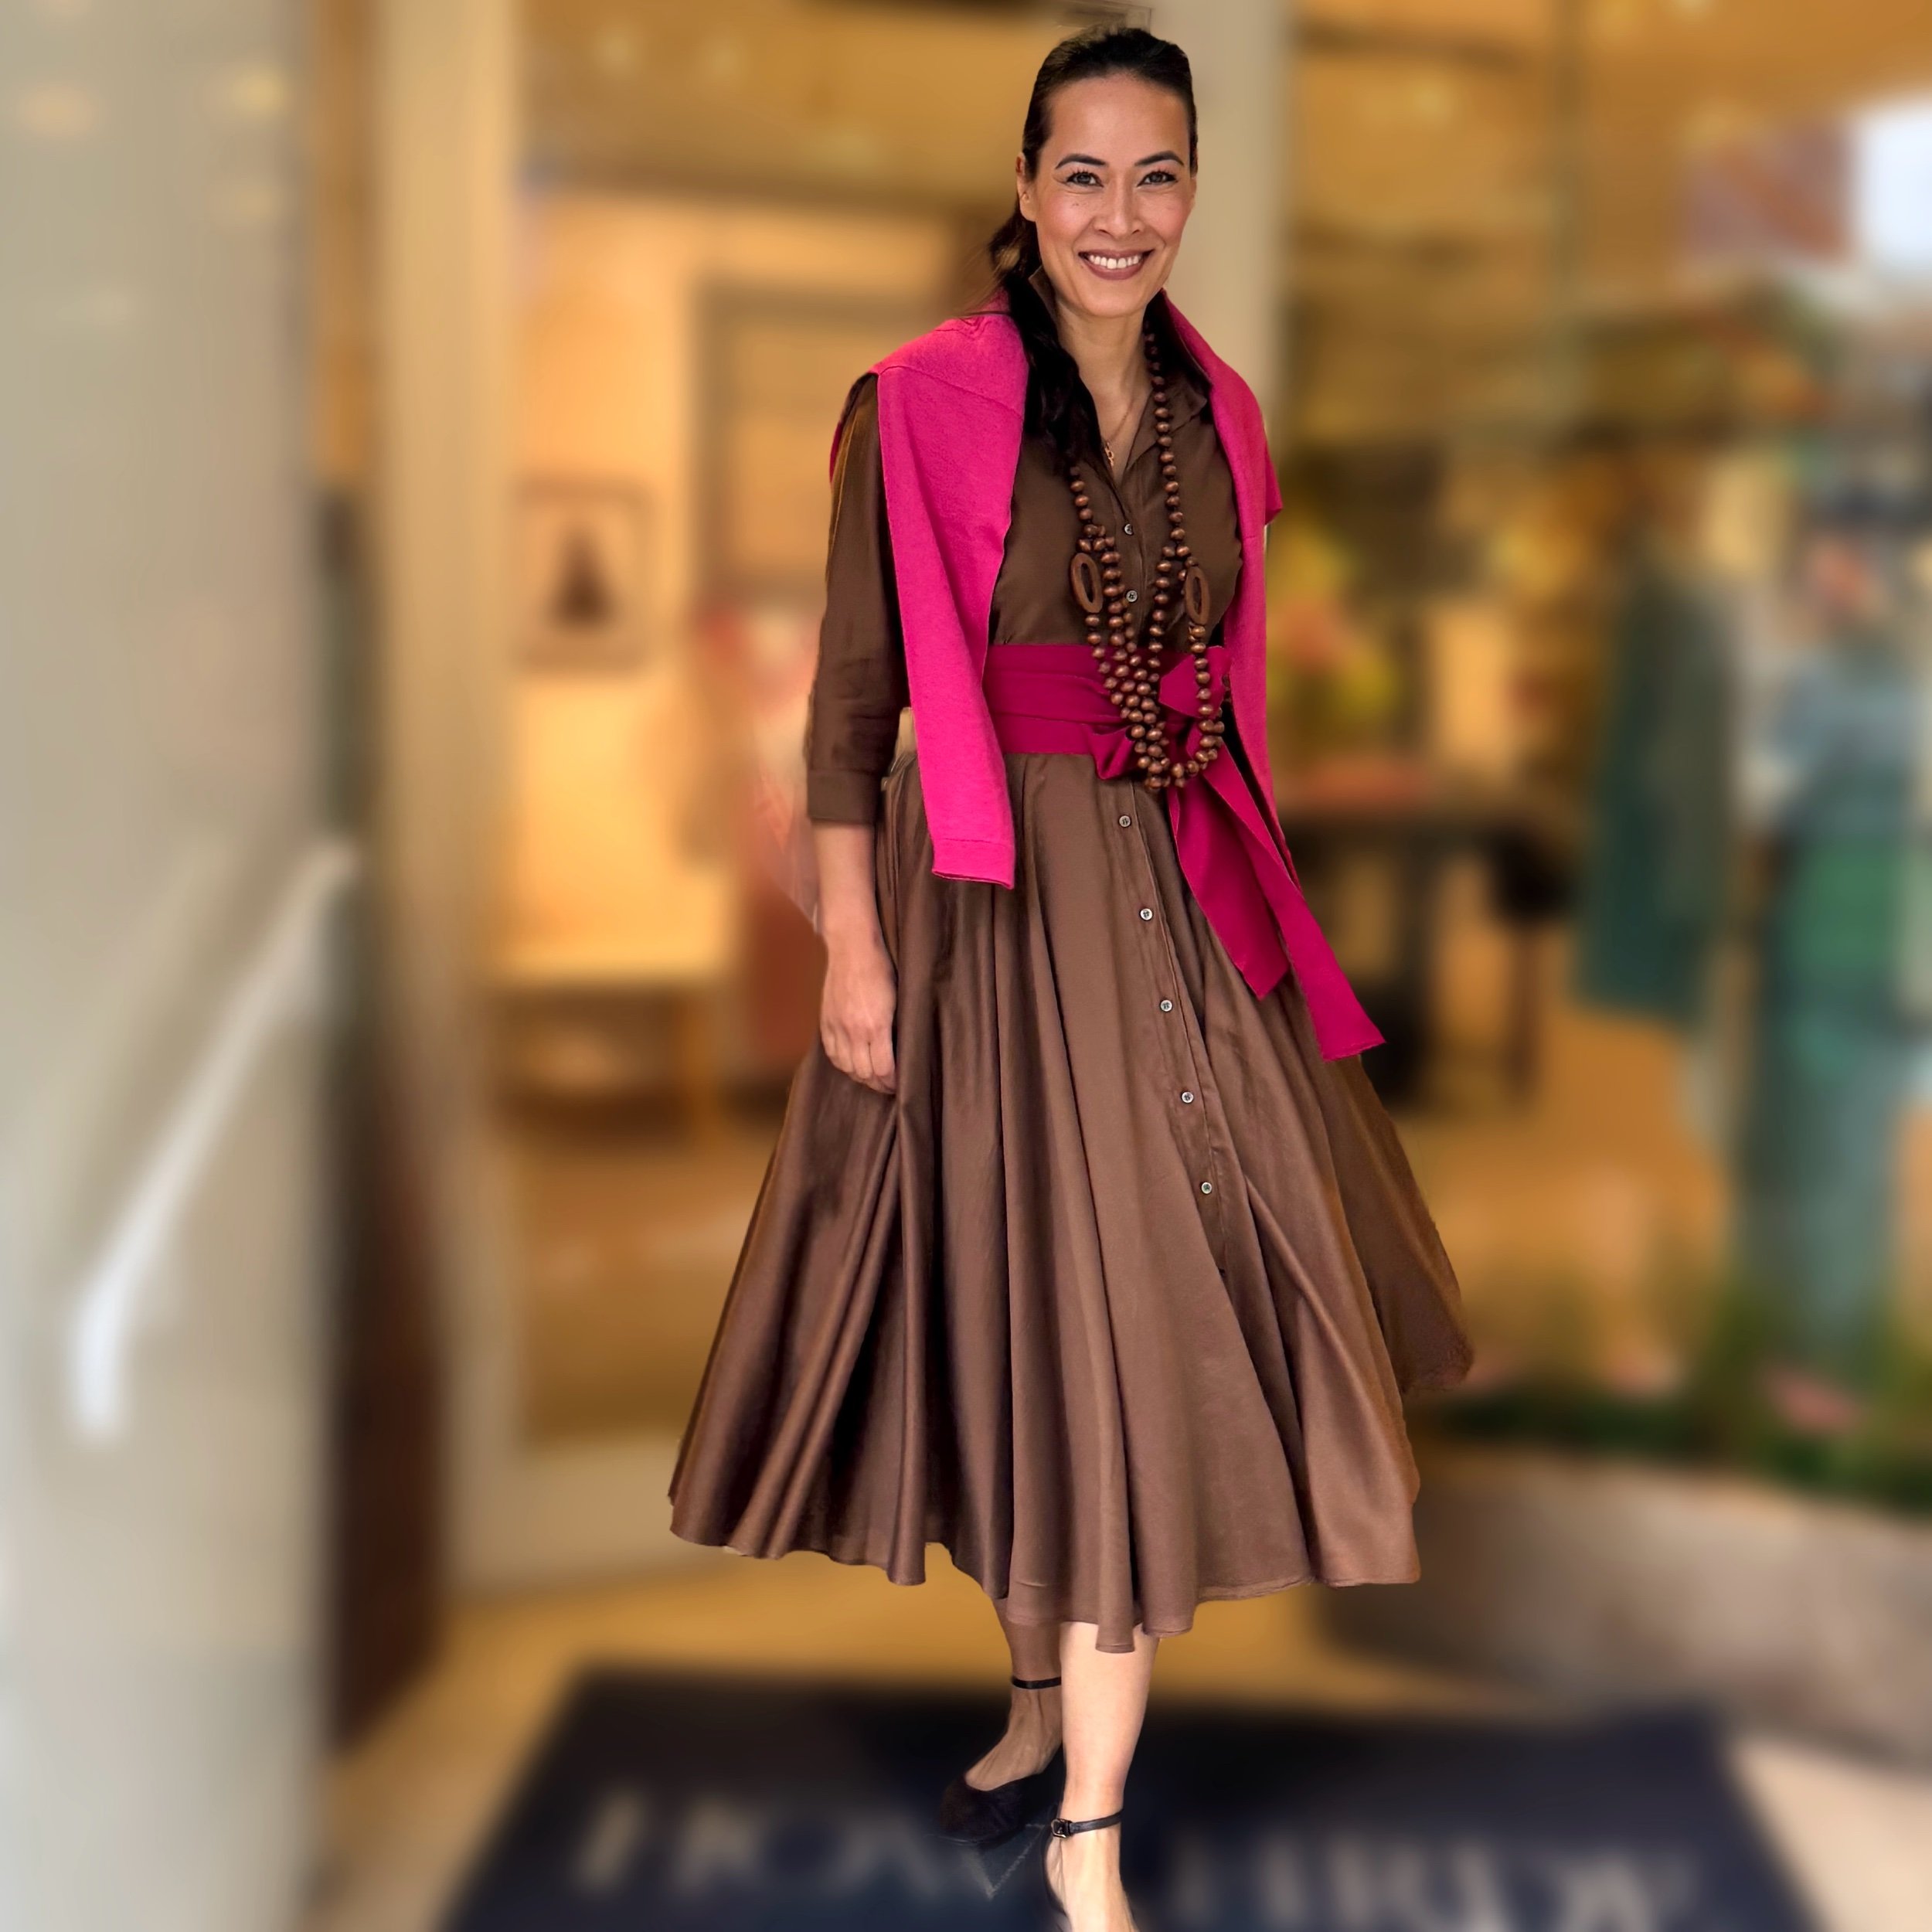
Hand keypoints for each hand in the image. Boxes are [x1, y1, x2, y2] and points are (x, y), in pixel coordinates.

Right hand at [820, 930, 896, 1094]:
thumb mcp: (898, 999)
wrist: (852, 948)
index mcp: (877, 1026)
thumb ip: (895, 1028)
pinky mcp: (826, 1022)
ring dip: (860, 1077)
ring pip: (847, 1067)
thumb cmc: (881, 969)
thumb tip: (900, 1051)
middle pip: (864, 1073)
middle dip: (878, 1084)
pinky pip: (832, 1054)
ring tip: (871, 1078)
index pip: (883, 1069)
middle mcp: (854, 1031)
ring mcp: (837, 1027)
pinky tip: (851, 1065)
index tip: (899, 1085)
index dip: (892, 1083)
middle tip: (888, 1086)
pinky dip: (842, 1064)